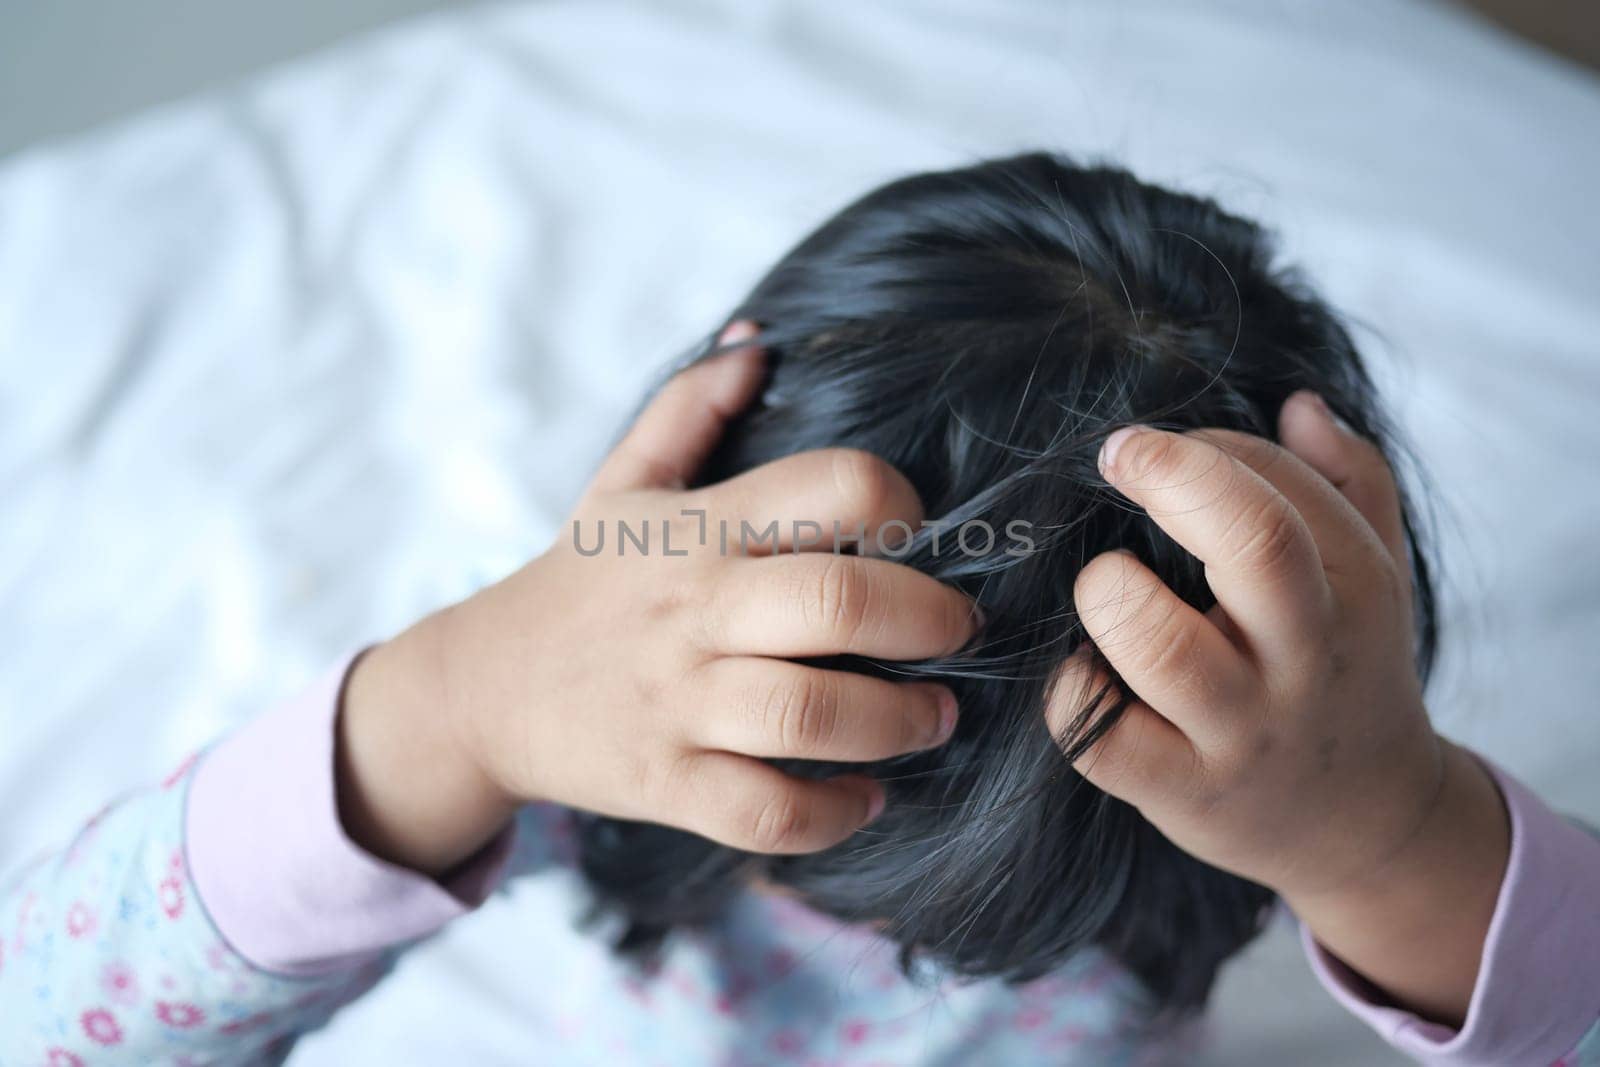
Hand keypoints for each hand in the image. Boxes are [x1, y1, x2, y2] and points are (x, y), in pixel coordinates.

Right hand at [338, 323, 976, 876]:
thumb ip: (689, 406)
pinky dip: (834, 812)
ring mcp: (678, 702)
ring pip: (814, 715)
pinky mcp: (666, 782)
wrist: (479, 690)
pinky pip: (768, 811)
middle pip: (839, 605)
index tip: (917, 529)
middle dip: (929, 621)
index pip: (830, 486)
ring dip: (900, 722)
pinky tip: (864, 795)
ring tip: (933, 718)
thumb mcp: (620, 484)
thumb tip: (756, 341)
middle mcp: (694, 610)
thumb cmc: (577, 581)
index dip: (899, 501)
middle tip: (958, 633)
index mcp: (698, 528)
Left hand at [1055, 392, 1507, 1023]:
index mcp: (1353, 587)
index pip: (1278, 485)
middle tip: (1116, 454)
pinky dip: (1067, 688)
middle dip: (1172, 477)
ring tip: (1102, 584)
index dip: (1204, 448)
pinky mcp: (1181, 791)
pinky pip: (1098, 732)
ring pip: (1161, 645)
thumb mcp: (1374, 577)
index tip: (1154, 449)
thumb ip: (1349, 481)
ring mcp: (1242, 730)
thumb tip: (1298, 402)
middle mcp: (1304, 656)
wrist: (1365, 824)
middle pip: (1255, 543)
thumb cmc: (1345, 669)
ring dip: (1108, 592)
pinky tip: (1078, 668)